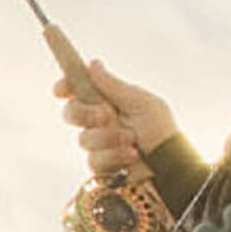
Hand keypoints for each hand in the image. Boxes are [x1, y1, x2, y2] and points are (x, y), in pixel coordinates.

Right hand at [54, 59, 176, 177]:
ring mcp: (99, 145)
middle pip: (71, 113)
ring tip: (131, 141)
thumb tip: (93, 64)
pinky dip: (113, 156)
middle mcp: (100, 122)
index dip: (65, 86)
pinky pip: (94, 160)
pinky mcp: (101, 167)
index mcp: (109, 101)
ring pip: (84, 139)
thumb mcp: (141, 103)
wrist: (169, 165)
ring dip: (108, 138)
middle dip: (84, 113)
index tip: (61, 90)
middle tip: (104, 116)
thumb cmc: (161, 131)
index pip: (78, 89)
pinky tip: (131, 155)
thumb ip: (114, 86)